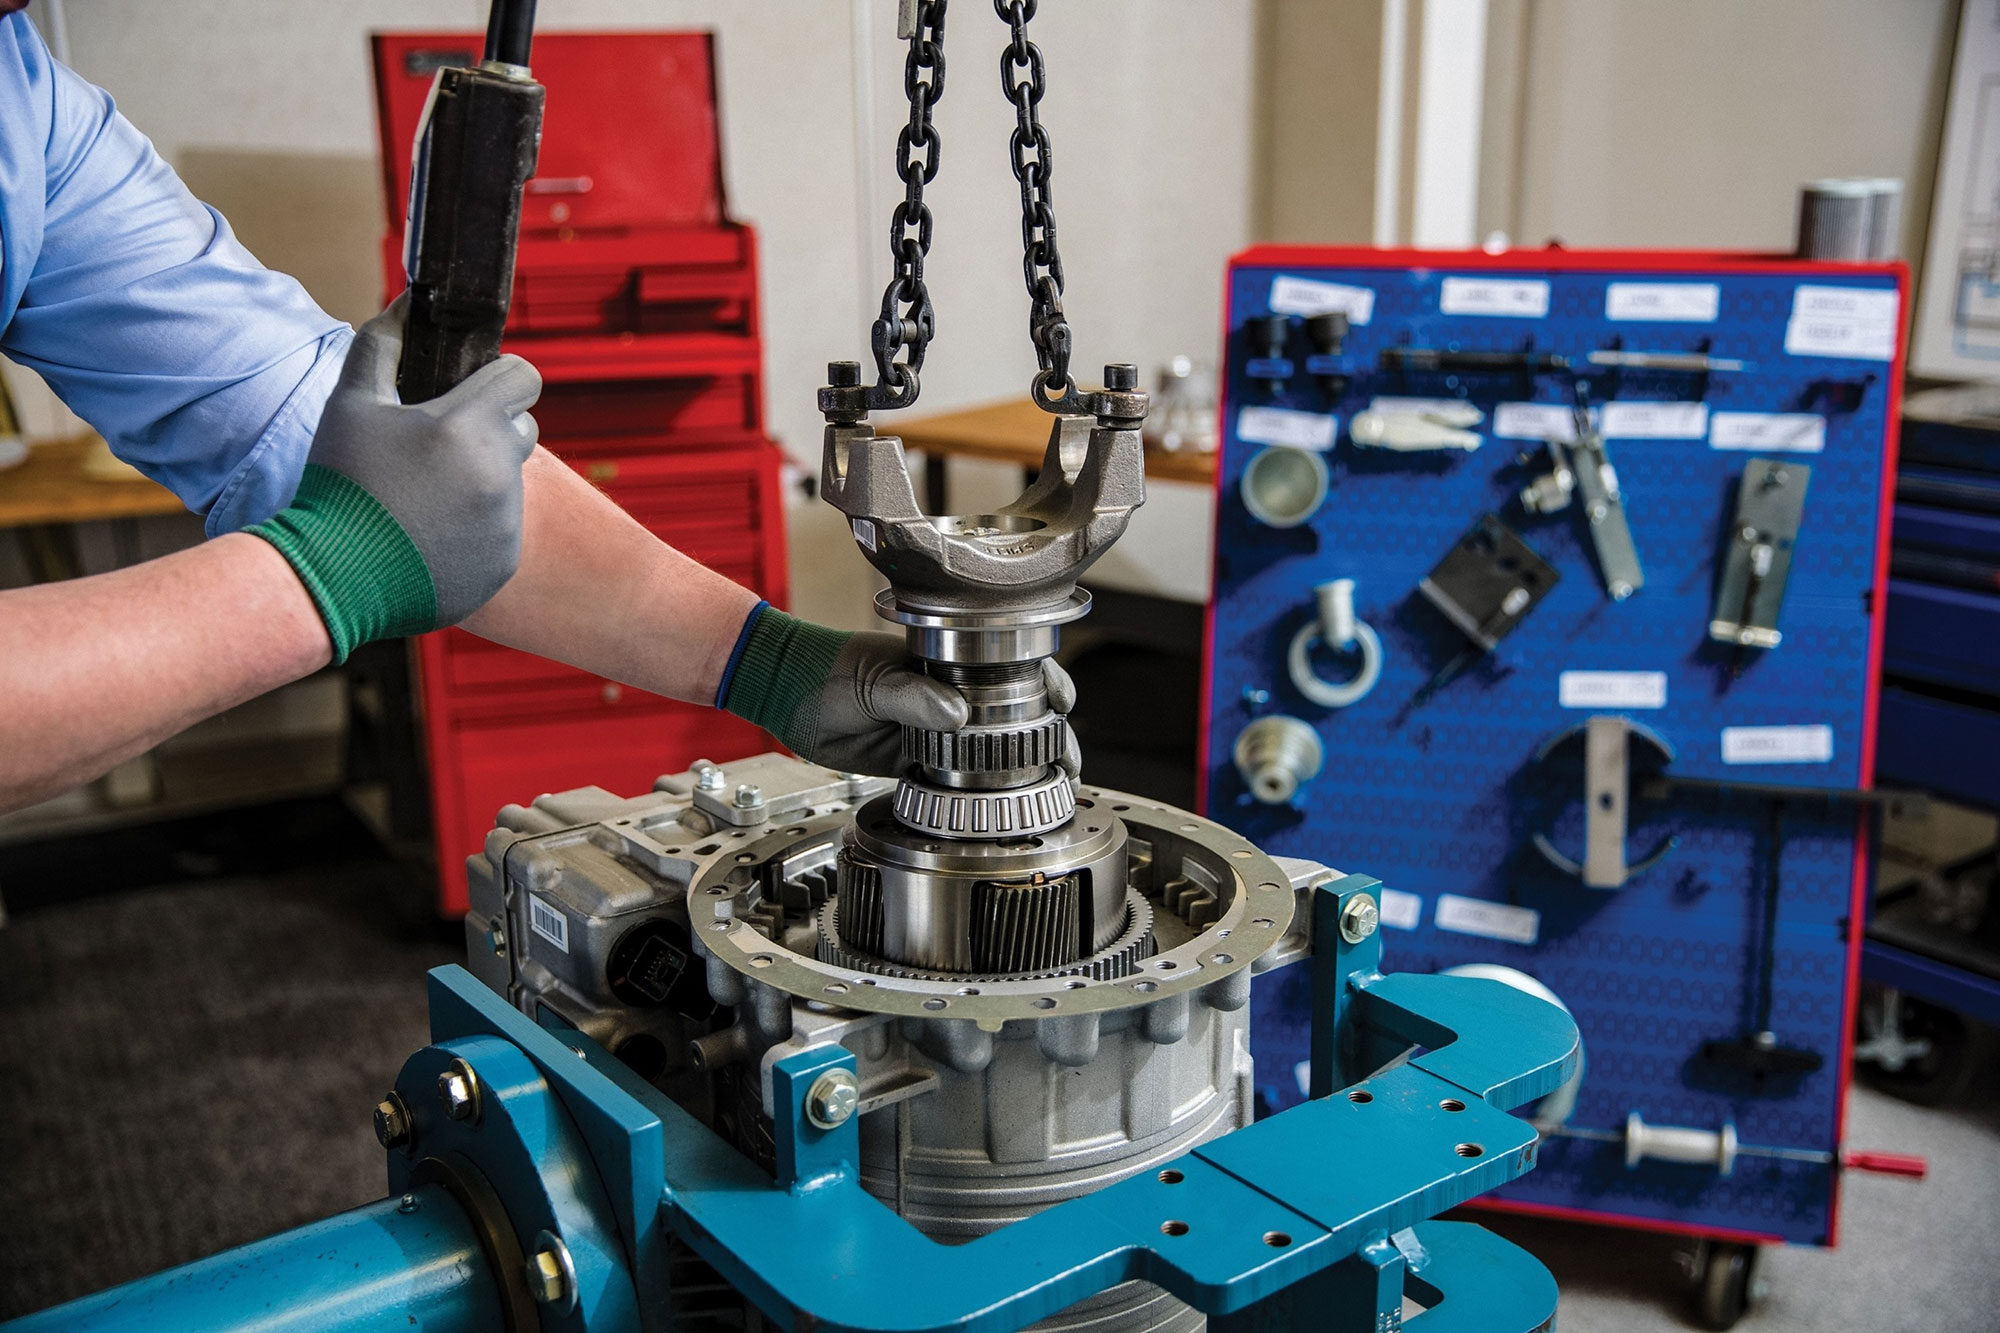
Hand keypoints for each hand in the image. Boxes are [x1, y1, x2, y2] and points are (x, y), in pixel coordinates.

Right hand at [250, 298, 539, 659]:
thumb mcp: (350, 405)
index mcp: (469, 425)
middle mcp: (499, 472)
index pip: (523, 377)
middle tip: (438, 448)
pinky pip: (503, 529)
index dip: (500, 377)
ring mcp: (506, 521)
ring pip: (510, 482)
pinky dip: (477, 527)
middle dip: (491, 430)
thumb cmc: (339, 483)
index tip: (474, 390)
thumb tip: (405, 305)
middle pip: (522, 429)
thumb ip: (380, 346)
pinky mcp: (505, 560)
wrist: (332, 574)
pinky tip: (431, 534)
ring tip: (424, 498)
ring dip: (480, 480)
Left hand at [720, 609, 1080, 780]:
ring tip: (1050, 788)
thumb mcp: (872, 679)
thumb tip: (957, 714)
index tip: (1060, 702)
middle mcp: (950, 695)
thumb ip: (912, 695)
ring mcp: (935, 730)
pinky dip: (979, 794)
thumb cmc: (826, 669)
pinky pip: (955, 779)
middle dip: (1046, 735)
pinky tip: (1002, 808)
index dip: (1044, 682)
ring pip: (990, 751)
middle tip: (1065, 760)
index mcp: (948, 662)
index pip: (1011, 668)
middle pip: (1014, 715)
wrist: (786, 696)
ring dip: (1019, 769)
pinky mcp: (915, 761)